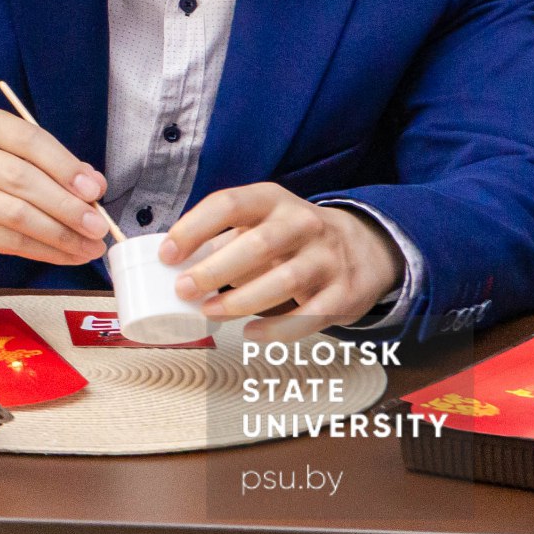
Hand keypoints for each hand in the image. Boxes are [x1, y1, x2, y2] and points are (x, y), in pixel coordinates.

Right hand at [0, 103, 110, 279]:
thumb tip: (94, 186)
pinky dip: (46, 251)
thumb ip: (59, 168)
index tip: (94, 191)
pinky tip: (69, 255)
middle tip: (98, 226)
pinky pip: (10, 240)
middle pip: (21, 178)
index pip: (28, 139)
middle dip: (67, 205)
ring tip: (90, 246)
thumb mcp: (24, 162)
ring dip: (61, 233)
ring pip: (17, 213)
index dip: (64, 166)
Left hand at [165, 183, 402, 339]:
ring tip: (210, 311)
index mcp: (273, 200)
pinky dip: (278, 329)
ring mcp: (329, 259)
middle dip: (214, 270)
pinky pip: (311, 315)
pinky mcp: (345, 293)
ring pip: (284, 281)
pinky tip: (250, 332)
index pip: (228, 204)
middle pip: (257, 245)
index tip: (168, 254)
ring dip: (241, 300)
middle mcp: (304, 224)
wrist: (366, 247)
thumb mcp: (261, 222)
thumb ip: (221, 239)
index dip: (193, 228)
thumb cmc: (293, 237)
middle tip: (183, 290)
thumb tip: (173, 265)